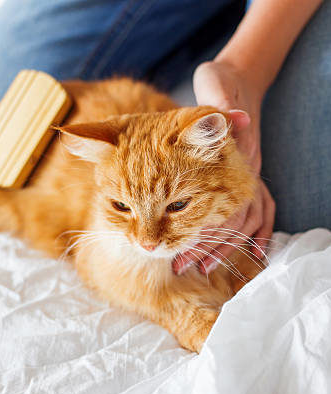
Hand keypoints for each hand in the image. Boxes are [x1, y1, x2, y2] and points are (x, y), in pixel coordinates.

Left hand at [188, 60, 274, 273]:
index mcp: (234, 157)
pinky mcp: (248, 177)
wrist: (237, 81)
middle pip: (229, 220)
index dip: (199, 231)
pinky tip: (252, 254)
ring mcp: (249, 175)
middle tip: (179, 267)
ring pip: (242, 221)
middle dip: (203, 246)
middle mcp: (244, 170)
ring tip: (199, 267)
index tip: (176, 250)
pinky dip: (257, 236)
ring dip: (221, 247)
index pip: (220, 205)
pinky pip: (261, 212)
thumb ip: (217, 110)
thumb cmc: (220, 84)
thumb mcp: (215, 91)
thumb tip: (231, 120)